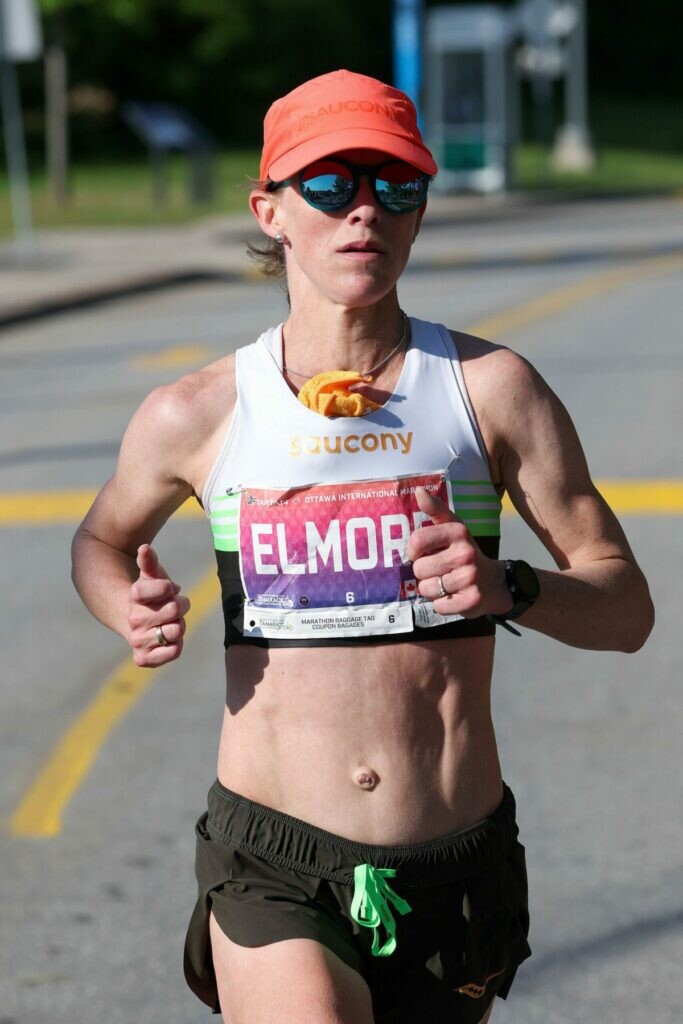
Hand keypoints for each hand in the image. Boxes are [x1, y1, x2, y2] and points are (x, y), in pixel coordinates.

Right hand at [127, 544, 189, 666]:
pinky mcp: (143, 659)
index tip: (167, 588)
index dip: (170, 587)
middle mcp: (134, 619)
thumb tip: (145, 548)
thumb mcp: (150, 576)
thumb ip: (149, 561)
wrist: (134, 620)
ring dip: (179, 625)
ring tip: (169, 622)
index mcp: (135, 595)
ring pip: (177, 630)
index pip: (165, 588)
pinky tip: (169, 639)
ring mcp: (138, 640)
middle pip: (175, 609)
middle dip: (180, 605)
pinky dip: (176, 646)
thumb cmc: (149, 595)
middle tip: (172, 606)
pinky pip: (173, 652)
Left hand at [407, 487, 509, 617]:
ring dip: (432, 590)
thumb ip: (436, 510)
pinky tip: (454, 596)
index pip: (417, 541)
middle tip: (440, 570)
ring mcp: (470, 578)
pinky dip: (442, 604)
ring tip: (447, 584)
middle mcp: (466, 553)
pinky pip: (438, 606)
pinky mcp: (472, 601)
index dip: (413, 551)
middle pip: (419, 569)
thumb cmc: (465, 553)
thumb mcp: (454, 528)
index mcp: (458, 532)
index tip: (421, 554)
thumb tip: (418, 490)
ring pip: (426, 589)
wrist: (495, 583)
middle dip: (424, 573)